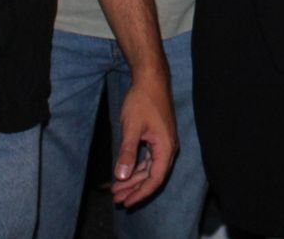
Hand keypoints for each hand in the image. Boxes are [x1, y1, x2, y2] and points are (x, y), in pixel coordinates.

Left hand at [110, 70, 178, 206]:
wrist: (151, 80)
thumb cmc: (143, 101)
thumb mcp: (132, 127)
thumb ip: (127, 153)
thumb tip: (122, 176)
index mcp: (166, 147)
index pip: (156, 179)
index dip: (141, 193)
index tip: (126, 202)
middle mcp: (167, 148)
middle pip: (152, 176)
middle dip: (134, 189)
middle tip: (116, 199)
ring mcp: (163, 143)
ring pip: (149, 168)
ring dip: (133, 179)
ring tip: (116, 189)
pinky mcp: (157, 138)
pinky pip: (148, 159)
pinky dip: (135, 168)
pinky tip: (124, 173)